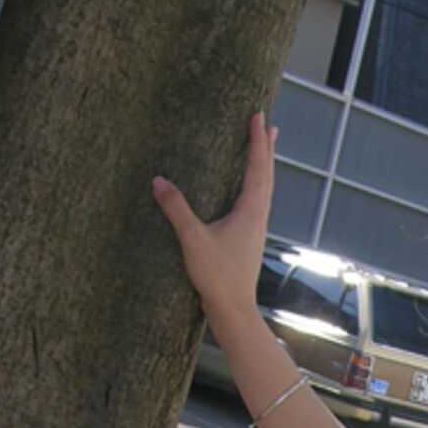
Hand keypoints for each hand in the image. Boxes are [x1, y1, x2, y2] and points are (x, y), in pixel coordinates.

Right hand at [151, 111, 274, 329]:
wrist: (234, 310)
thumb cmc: (218, 277)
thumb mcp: (193, 239)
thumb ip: (176, 209)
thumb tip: (158, 181)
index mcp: (250, 211)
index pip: (257, 167)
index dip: (257, 141)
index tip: (259, 117)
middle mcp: (258, 217)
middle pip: (266, 175)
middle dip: (266, 149)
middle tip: (268, 125)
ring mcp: (255, 229)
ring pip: (264, 189)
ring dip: (263, 166)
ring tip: (262, 150)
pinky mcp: (249, 239)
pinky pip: (256, 203)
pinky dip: (255, 186)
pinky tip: (246, 191)